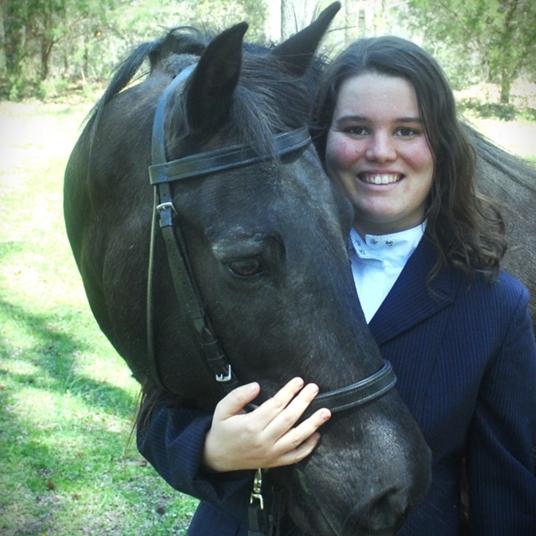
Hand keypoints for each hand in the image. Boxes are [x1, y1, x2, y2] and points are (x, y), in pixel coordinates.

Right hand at [203, 377, 330, 471]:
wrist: (217, 457)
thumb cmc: (222, 429)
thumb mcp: (222, 409)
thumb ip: (238, 396)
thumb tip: (256, 386)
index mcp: (251, 425)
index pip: (275, 405)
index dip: (289, 392)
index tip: (299, 381)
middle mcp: (263, 440)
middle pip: (289, 419)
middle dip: (304, 402)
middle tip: (314, 388)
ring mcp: (271, 453)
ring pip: (296, 438)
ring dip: (313, 424)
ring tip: (326, 412)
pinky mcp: (275, 462)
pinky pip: (295, 457)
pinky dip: (308, 447)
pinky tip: (317, 435)